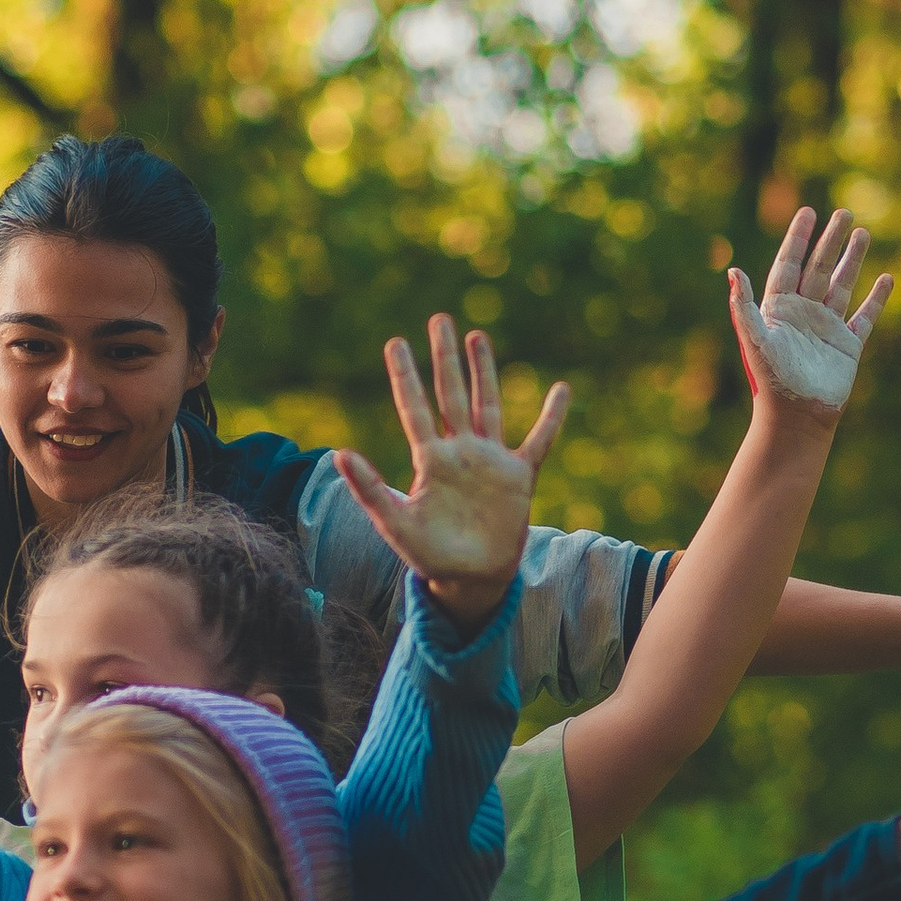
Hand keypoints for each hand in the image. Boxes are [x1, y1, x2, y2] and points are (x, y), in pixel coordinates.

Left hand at [332, 317, 569, 628]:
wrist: (469, 581)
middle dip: (444, 358)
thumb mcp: (395, 521)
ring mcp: (490, 461)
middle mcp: (459, 452)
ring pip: (487, 405)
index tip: (397, 343)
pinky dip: (550, 417)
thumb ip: (368, 488)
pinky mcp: (518, 477)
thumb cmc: (429, 555)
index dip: (405, 376)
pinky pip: (538, 441)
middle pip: (451, 394)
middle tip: (439, 319)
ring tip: (477, 336)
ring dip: (484, 371)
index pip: (415, 408)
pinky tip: (561, 390)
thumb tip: (339, 452)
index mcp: (430, 460)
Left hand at [728, 208, 892, 415]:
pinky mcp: (848, 346)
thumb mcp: (756, 340)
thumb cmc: (772, 381)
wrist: (797, 418)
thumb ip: (743, 306)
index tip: (807, 212)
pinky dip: (876, 298)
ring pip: (842, 285)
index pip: (789, 265)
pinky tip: (885, 278)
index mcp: (779, 310)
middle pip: (818, 268)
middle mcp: (803, 315)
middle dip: (830, 240)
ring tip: (862, 233)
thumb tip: (732, 270)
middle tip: (843, 212)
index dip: (797, 239)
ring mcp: (827, 328)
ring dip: (852, 260)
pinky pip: (865, 316)